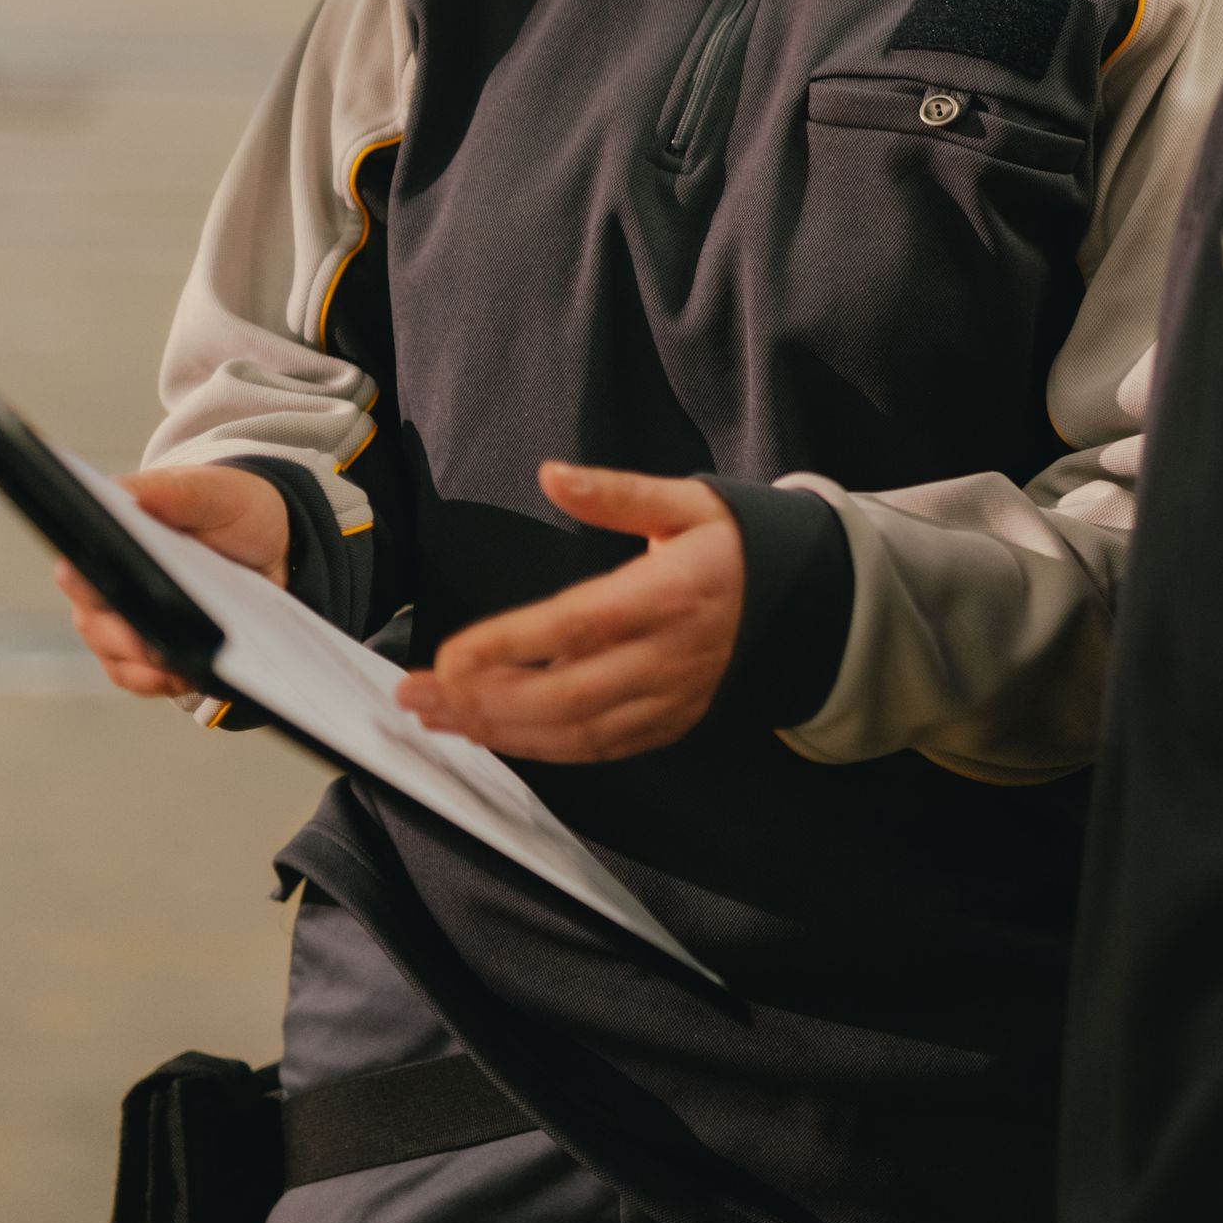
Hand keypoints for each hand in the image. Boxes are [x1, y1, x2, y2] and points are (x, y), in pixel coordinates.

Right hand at [59, 464, 290, 702]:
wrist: (274, 545)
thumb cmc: (232, 509)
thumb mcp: (213, 492)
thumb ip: (174, 492)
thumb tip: (126, 496)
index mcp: (109, 536)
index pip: (78, 563)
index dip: (86, 580)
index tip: (108, 593)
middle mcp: (103, 582)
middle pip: (94, 620)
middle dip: (126, 634)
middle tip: (159, 641)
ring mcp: (121, 622)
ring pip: (115, 656)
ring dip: (148, 662)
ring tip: (185, 660)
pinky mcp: (146, 652)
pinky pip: (140, 678)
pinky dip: (163, 680)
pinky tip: (189, 673)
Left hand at [395, 464, 743, 763]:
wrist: (808, 602)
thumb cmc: (734, 546)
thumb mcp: (688, 502)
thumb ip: (618, 493)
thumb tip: (552, 473)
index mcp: (672, 594)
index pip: (581, 625)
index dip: (512, 645)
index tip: (449, 655)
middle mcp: (671, 656)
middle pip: (568, 695)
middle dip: (483, 702)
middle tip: (414, 695)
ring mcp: (671, 697)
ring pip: (577, 732)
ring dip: (500, 731)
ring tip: (436, 717)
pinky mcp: (670, 723)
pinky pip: (599, 748)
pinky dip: (540, 749)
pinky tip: (491, 734)